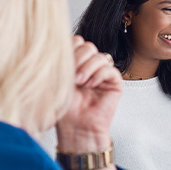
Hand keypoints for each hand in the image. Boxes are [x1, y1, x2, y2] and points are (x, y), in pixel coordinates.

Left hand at [56, 36, 122, 169]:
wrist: (76, 127)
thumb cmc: (65, 108)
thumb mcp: (56, 81)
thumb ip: (59, 62)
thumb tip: (58, 43)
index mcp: (75, 62)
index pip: (76, 41)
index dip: (70, 50)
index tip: (62, 66)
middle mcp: (89, 66)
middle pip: (88, 46)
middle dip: (78, 59)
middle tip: (72, 77)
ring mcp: (103, 73)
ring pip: (99, 56)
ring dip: (88, 68)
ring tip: (80, 83)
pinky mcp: (114, 82)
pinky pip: (110, 69)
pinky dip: (99, 75)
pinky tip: (91, 85)